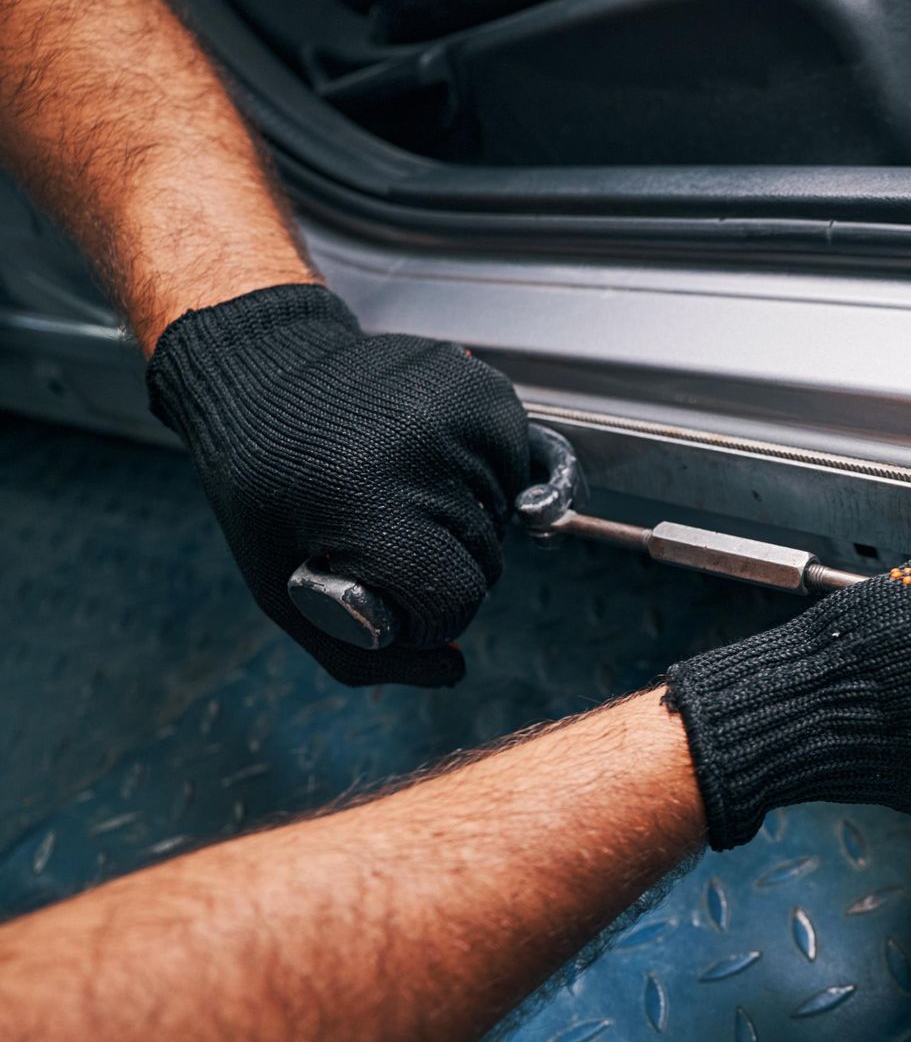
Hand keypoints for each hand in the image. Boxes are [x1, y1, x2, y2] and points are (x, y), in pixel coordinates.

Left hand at [147, 284, 527, 685]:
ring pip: (504, 517)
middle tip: (387, 534)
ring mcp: (457, 409)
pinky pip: (515, 468)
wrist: (264, 372)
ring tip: (401, 488)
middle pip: (485, 561)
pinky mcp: (485, 387)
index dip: (426, 615)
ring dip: (465, 521)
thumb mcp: (278, 585)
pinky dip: (483, 478)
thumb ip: (361, 655)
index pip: (452, 599)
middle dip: (446, 566)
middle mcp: (417, 445)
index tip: (392, 592)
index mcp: (358, 499)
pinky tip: (428, 460)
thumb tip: (453, 669)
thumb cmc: (266, 486)